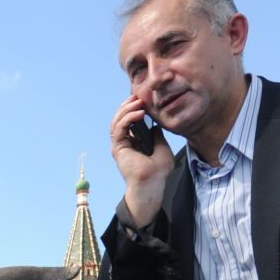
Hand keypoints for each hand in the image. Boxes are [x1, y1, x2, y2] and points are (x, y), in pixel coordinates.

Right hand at [110, 95, 173, 227]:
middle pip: (121, 118)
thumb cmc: (158, 171)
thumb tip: (155, 125)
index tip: (145, 100)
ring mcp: (120, 145)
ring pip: (117, 121)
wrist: (152, 183)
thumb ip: (157, 136)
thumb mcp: (162, 147)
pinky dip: (127, 118)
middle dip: (129, 105)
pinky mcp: (118, 148)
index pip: (130, 120)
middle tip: (139, 96)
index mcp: (134, 142)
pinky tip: (139, 113)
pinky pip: (119, 128)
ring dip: (127, 109)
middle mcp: (125, 143)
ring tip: (139, 102)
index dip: (135, 108)